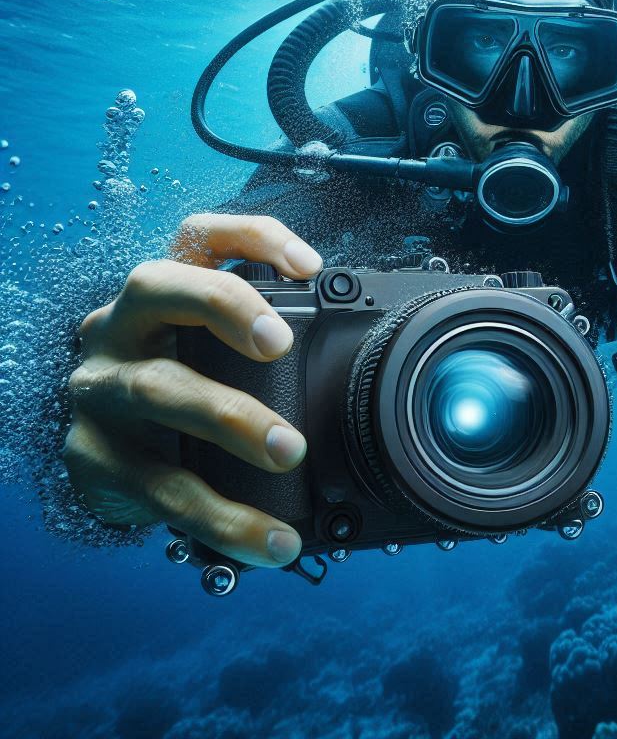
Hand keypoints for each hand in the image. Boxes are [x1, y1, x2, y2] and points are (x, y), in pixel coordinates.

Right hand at [61, 213, 322, 568]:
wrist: (108, 463)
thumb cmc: (182, 392)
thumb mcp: (212, 355)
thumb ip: (266, 347)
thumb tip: (365, 361)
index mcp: (161, 295)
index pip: (196, 237)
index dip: (252, 239)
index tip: (311, 267)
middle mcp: (119, 328)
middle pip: (156, 286)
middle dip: (223, 304)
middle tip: (280, 342)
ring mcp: (99, 390)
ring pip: (157, 389)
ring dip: (230, 418)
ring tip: (290, 451)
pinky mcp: (92, 458)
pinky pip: (161, 488)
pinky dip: (223, 516)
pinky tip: (271, 538)